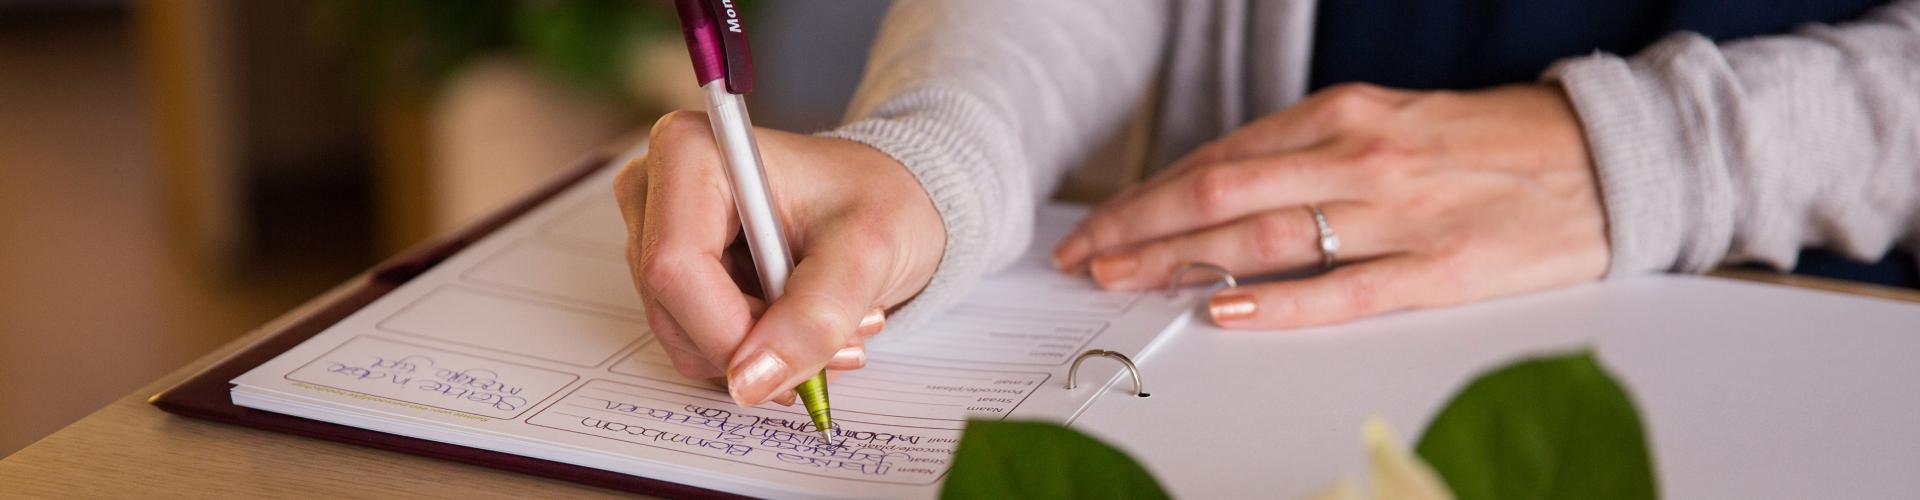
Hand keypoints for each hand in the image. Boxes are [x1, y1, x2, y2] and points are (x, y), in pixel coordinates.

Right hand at [616, 111, 943, 405]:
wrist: (880, 201)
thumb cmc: (877, 200)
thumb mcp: (867, 252)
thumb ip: (813, 316)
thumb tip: (749, 383)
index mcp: (690, 151)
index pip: (676, 268)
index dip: (730, 332)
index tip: (801, 360)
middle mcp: (654, 187)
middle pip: (672, 308)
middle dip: (757, 345)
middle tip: (841, 338)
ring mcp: (654, 232)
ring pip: (683, 336)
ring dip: (762, 354)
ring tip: (832, 325)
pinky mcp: (669, 271)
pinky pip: (694, 341)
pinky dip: (753, 351)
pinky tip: (801, 322)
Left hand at [1052, 83, 1607, 327]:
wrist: (1606, 159)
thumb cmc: (1490, 145)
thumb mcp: (1389, 123)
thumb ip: (1309, 155)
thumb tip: (1222, 194)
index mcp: (1345, 116)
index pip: (1220, 159)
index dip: (1150, 195)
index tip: (1102, 226)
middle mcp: (1361, 155)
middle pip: (1222, 194)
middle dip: (1141, 229)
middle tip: (1087, 259)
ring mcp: (1400, 213)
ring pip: (1266, 238)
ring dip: (1182, 263)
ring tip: (1126, 283)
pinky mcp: (1440, 267)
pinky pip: (1343, 290)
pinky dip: (1279, 303)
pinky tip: (1227, 313)